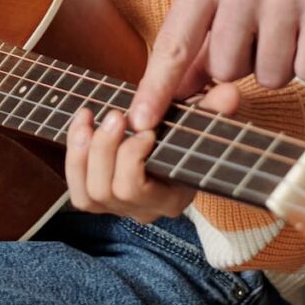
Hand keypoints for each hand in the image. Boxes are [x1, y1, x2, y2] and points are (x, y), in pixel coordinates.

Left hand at [66, 81, 242, 221]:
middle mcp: (144, 210)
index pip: (135, 189)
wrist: (172, 147)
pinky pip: (77, 187)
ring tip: (91, 116)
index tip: (144, 129)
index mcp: (172, 198)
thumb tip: (230, 93)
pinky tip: (82, 123)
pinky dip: (74, 154)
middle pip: (107, 190)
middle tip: (116, 114)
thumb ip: (213, 110)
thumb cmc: (187, 135)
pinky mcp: (98, 198)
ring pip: (87, 194)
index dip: (129, 159)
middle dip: (104, 149)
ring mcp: (118, 208)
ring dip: (84, 152)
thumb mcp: (201, 121)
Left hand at [130, 0, 304, 129]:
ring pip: (271, 76)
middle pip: (225, 69)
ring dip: (283, 66)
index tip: (139, 122)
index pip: (173, 43)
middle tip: (265, 32)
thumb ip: (198, 40)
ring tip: (292, 28)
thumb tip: (174, 91)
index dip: (156, 88)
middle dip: (246, 66)